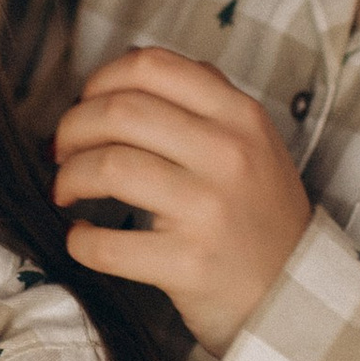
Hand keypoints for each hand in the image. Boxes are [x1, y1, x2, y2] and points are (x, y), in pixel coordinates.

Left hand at [51, 45, 311, 353]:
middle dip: (72, 128)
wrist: (297, 294)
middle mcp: (228, 154)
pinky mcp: (189, 264)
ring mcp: (210, 210)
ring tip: (66, 190)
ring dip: (69, 177)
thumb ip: (204, 101)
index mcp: (240, 116)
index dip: (101, 79)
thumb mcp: (255, 143)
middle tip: (62, 151)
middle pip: (120, 111)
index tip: (86, 103)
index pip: (152, 66)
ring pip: (108, 167)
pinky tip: (80, 238)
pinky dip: (79, 241)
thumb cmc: (260, 216)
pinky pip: (107, 244)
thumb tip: (127, 71)